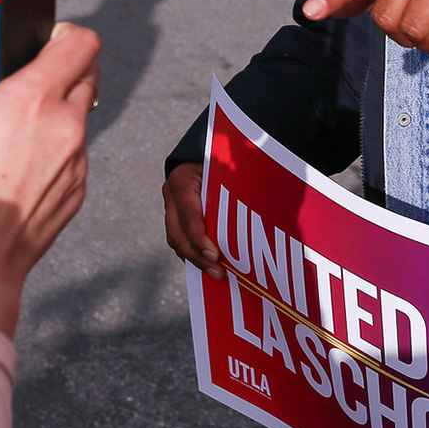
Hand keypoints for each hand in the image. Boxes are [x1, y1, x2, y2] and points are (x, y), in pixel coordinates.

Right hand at [0, 26, 97, 335]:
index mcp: (30, 98)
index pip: (81, 43)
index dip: (69, 34)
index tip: (49, 39)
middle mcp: (64, 123)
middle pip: (88, 73)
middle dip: (65, 68)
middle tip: (30, 79)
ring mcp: (76, 158)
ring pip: (83, 114)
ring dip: (60, 109)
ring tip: (18, 126)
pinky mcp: (78, 187)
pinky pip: (77, 152)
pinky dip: (58, 146)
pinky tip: (21, 162)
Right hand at [163, 162, 223, 278]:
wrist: (202, 153)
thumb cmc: (221, 160)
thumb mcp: (226, 169)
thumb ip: (234, 188)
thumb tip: (258, 212)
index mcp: (182, 180)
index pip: (189, 215)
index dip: (199, 238)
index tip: (215, 255)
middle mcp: (171, 194)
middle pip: (177, 234)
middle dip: (197, 257)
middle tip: (218, 273)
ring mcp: (170, 206)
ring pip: (177, 240)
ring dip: (195, 260)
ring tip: (216, 274)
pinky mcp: (174, 216)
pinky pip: (180, 240)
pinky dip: (194, 255)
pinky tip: (210, 266)